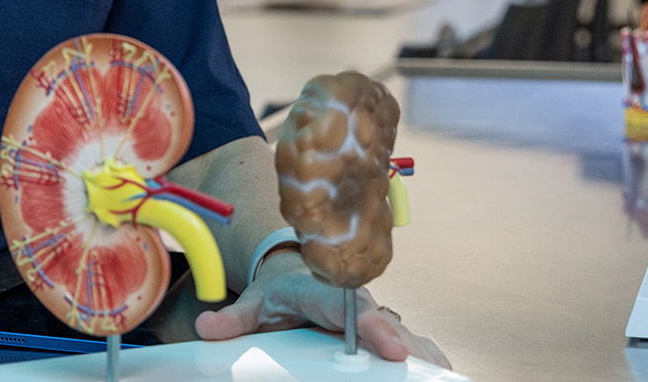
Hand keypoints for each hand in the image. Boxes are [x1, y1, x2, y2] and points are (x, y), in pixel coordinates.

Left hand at [194, 254, 449, 368]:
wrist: (294, 275)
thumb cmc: (278, 292)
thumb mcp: (253, 302)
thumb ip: (234, 318)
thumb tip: (206, 327)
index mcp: (324, 291)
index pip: (351, 309)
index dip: (373, 328)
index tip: (391, 348)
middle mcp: (353, 302)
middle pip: (385, 323)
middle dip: (405, 345)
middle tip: (420, 366)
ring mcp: (369, 316)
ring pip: (401, 331)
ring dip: (421, 351)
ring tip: (442, 372)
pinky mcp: (378, 330)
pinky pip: (405, 340)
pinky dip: (424, 354)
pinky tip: (441, 369)